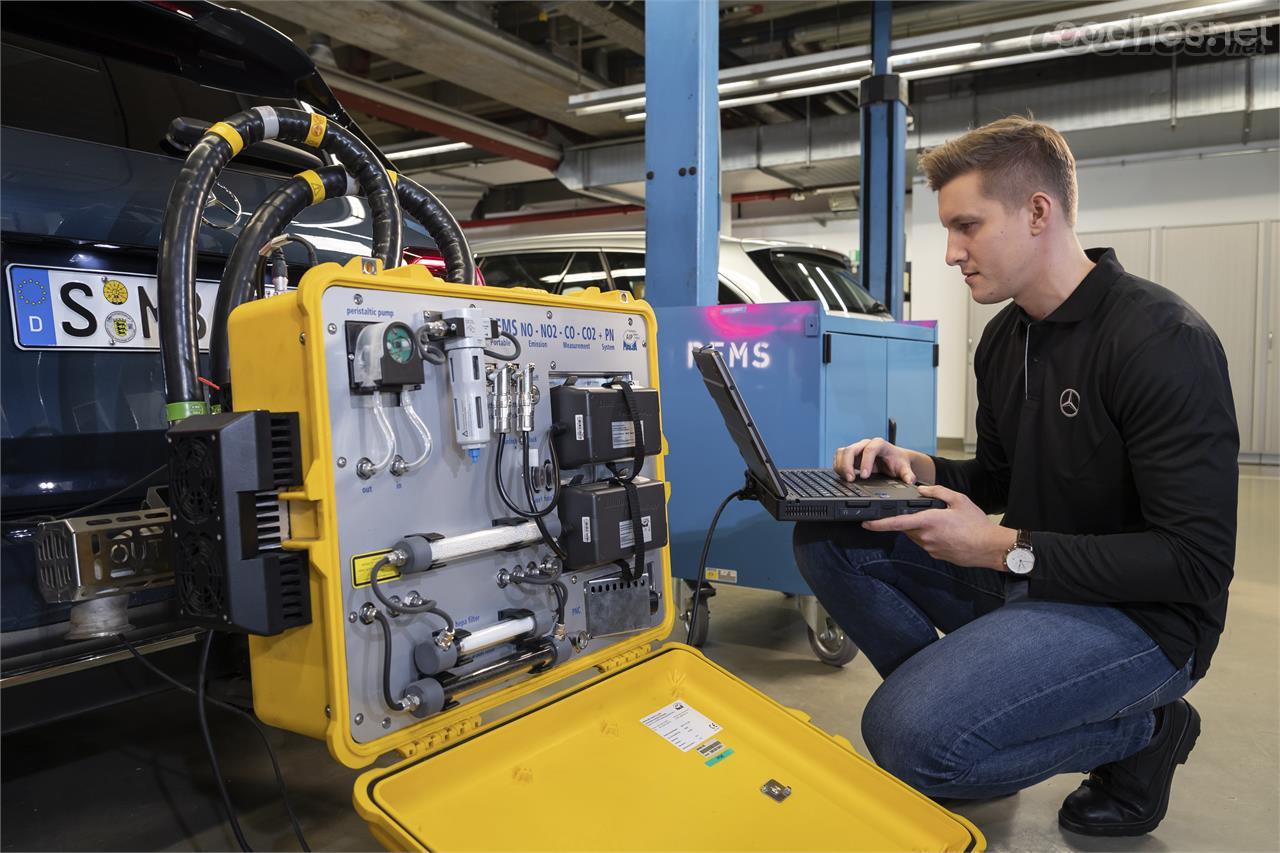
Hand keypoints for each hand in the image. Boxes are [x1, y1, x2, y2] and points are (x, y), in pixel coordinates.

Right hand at [833, 437, 916, 483]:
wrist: (894, 458)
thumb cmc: (897, 461)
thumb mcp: (904, 467)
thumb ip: (907, 474)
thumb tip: (909, 481)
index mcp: (879, 444)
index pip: (869, 450)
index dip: (865, 462)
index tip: (865, 476)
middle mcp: (866, 444)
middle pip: (851, 449)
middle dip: (848, 465)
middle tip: (851, 479)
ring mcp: (857, 449)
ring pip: (842, 452)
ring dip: (841, 466)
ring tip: (847, 479)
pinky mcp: (850, 456)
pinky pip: (839, 458)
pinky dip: (838, 467)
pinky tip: (843, 476)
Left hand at [861, 485, 1013, 569]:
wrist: (990, 547)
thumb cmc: (977, 524)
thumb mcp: (959, 499)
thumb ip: (937, 492)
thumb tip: (921, 490)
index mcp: (928, 521)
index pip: (897, 523)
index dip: (878, 524)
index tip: (866, 523)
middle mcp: (925, 537)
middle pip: (906, 527)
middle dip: (909, 519)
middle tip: (926, 512)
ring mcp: (930, 548)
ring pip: (915, 536)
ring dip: (920, 527)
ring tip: (941, 521)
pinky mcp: (936, 555)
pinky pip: (925, 543)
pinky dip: (929, 536)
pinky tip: (945, 532)